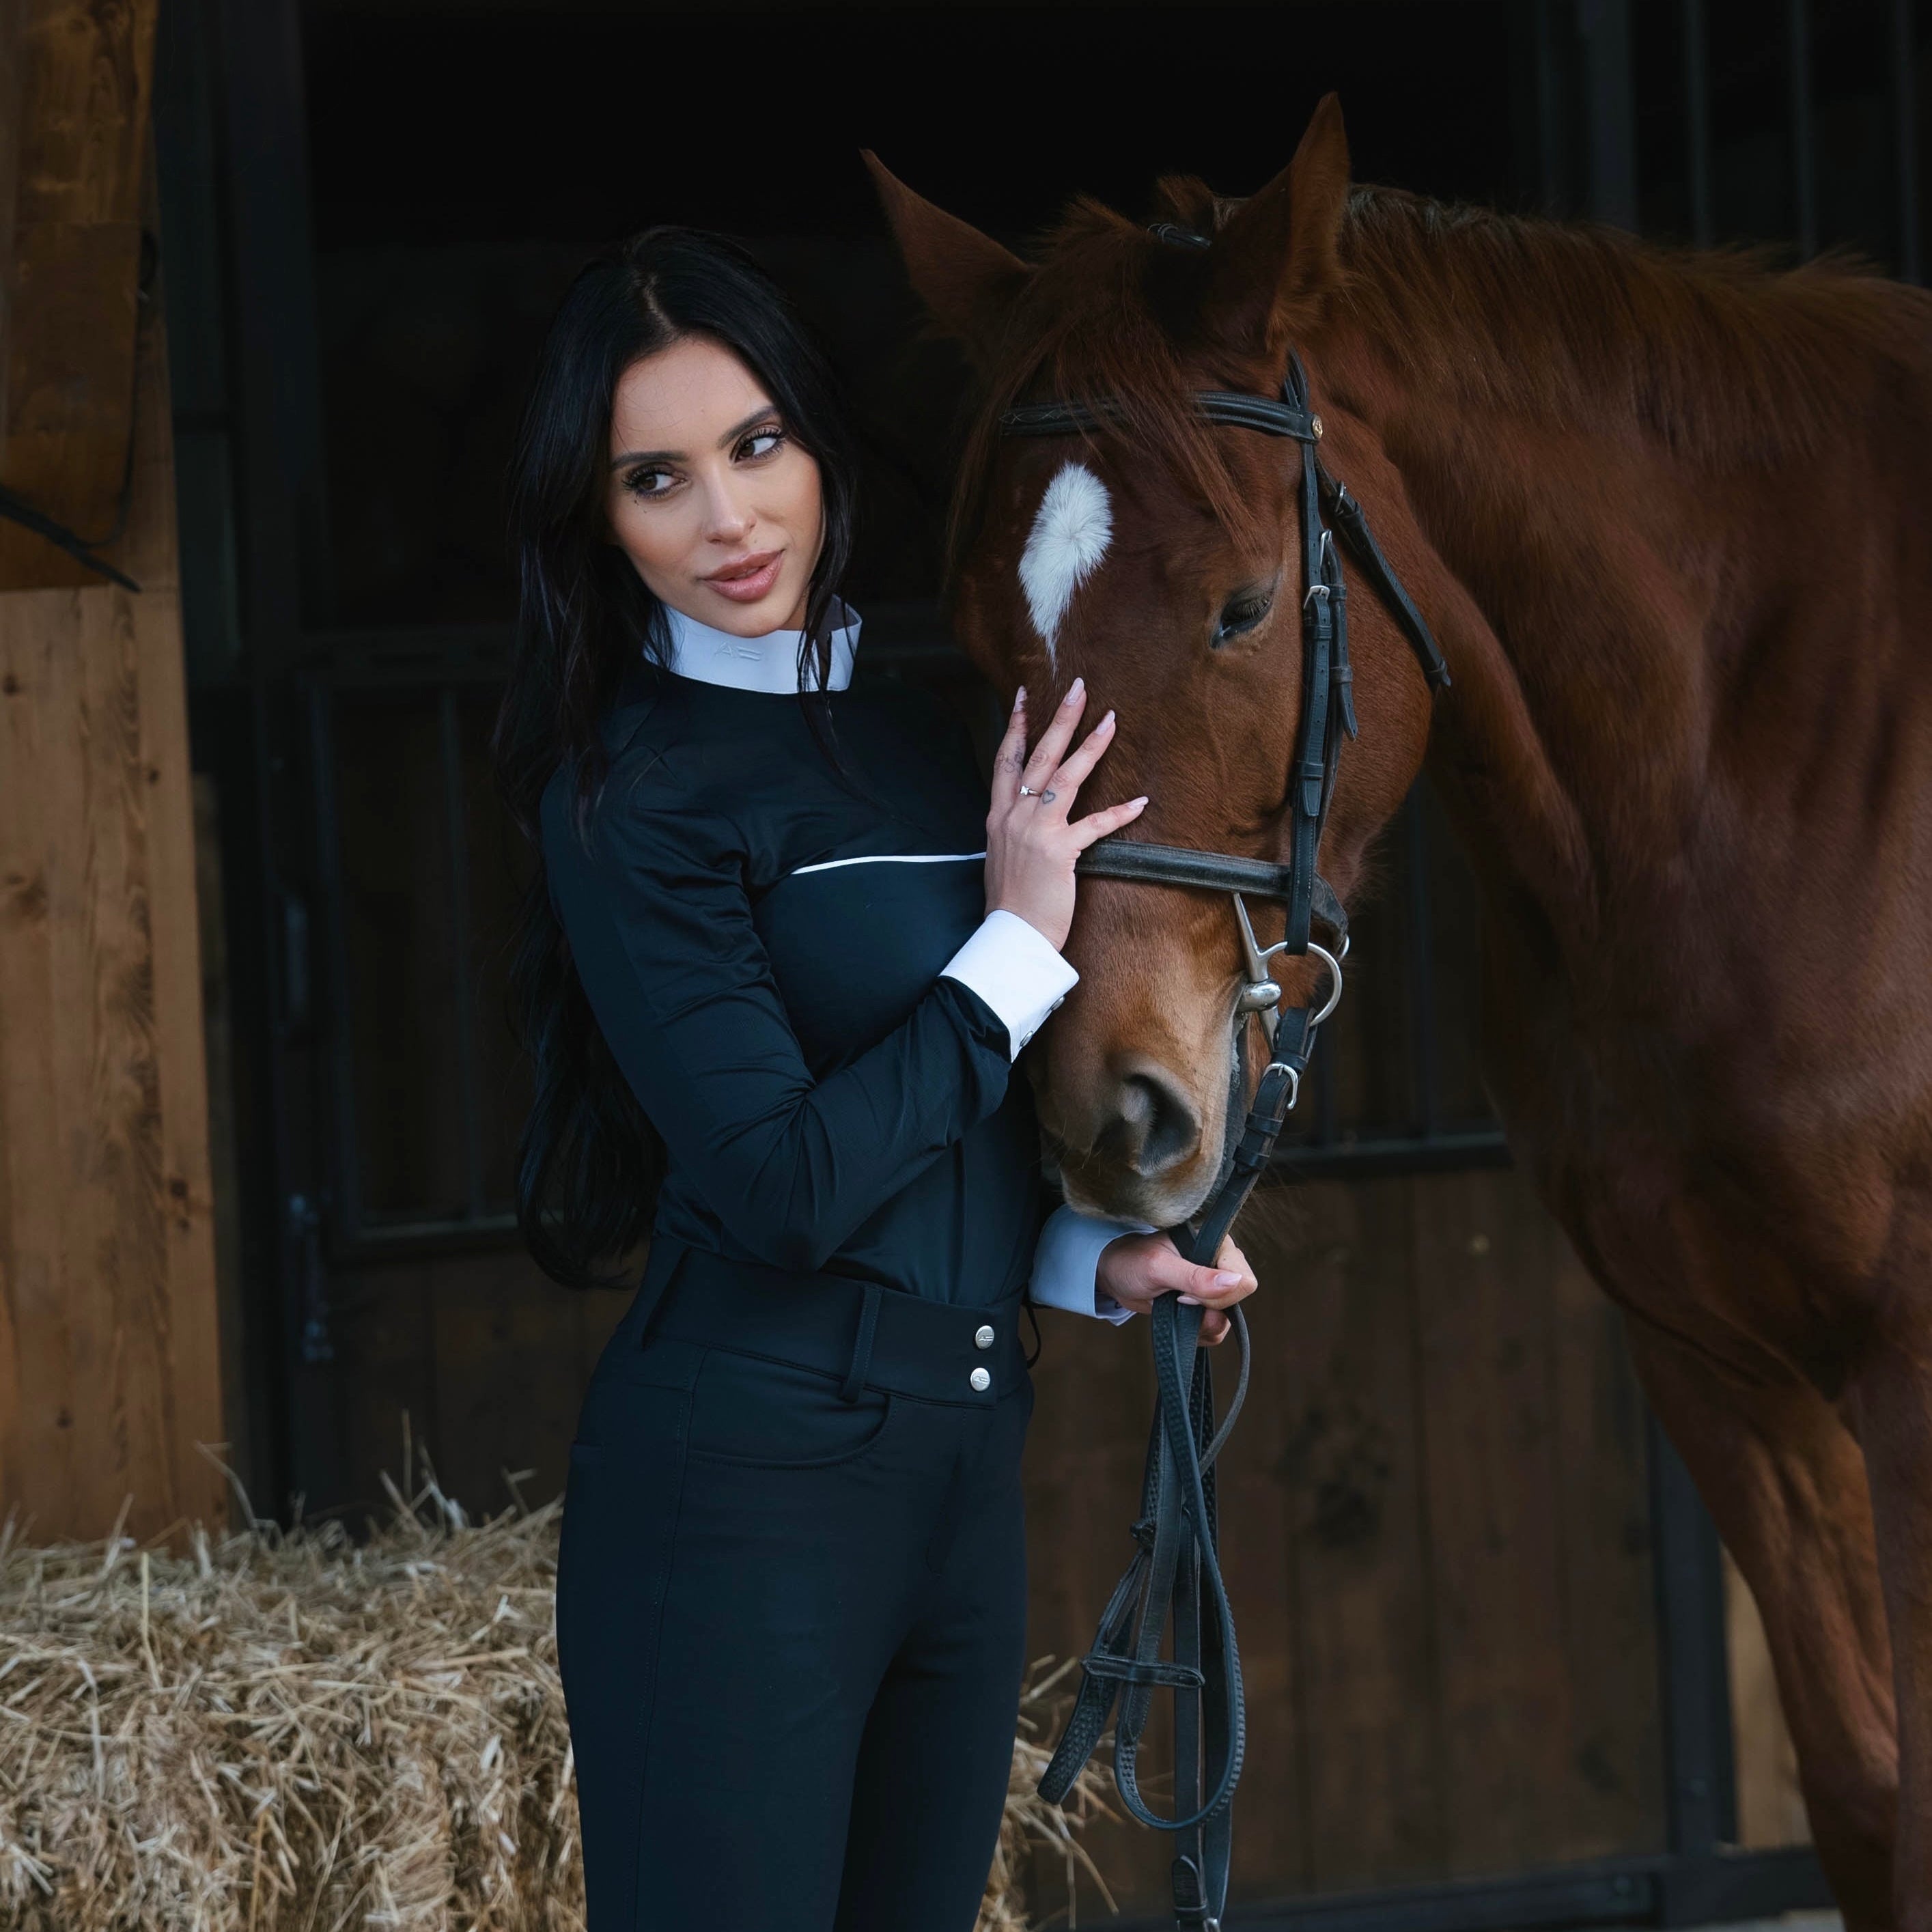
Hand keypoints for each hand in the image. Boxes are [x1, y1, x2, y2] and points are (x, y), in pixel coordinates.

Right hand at [984, 679, 1146, 950]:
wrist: (1009, 935)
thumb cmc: (1010, 903)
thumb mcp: (1002, 857)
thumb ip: (1014, 832)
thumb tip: (1029, 819)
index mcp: (999, 816)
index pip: (1005, 760)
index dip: (1015, 726)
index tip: (1023, 696)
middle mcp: (1014, 816)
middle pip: (1039, 756)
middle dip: (1059, 719)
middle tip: (1078, 688)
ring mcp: (1036, 831)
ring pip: (1066, 777)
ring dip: (1091, 746)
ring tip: (1111, 721)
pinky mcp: (1060, 852)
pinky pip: (1095, 825)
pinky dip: (1119, 813)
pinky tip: (1140, 802)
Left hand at [1095, 1232, 1257, 1343]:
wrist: (1115, 1275)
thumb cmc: (1132, 1261)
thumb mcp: (1158, 1267)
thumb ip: (1194, 1276)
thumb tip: (1235, 1281)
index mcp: (1217, 1244)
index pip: (1244, 1280)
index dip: (1217, 1295)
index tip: (1184, 1291)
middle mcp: (1221, 1264)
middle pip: (1238, 1301)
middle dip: (1206, 1309)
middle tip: (1177, 1297)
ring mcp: (1215, 1287)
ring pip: (1227, 1319)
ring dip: (1199, 1322)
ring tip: (1174, 1305)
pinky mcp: (1206, 1306)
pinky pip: (1216, 1329)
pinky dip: (1197, 1332)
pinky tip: (1178, 1318)